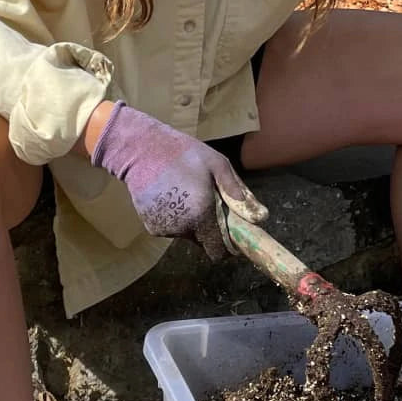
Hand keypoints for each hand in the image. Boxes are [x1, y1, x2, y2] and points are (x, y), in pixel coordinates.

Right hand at [90, 101, 266, 258]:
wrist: (140, 149)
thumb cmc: (184, 153)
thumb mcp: (217, 165)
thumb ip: (238, 192)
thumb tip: (261, 217)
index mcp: (202, 214)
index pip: (218, 251)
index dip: (227, 247)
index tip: (231, 235)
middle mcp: (182, 227)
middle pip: (204, 241)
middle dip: (209, 228)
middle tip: (206, 201)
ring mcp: (164, 229)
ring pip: (187, 234)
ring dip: (191, 221)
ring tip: (185, 193)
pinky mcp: (151, 227)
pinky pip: (171, 228)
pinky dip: (175, 218)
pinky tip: (170, 196)